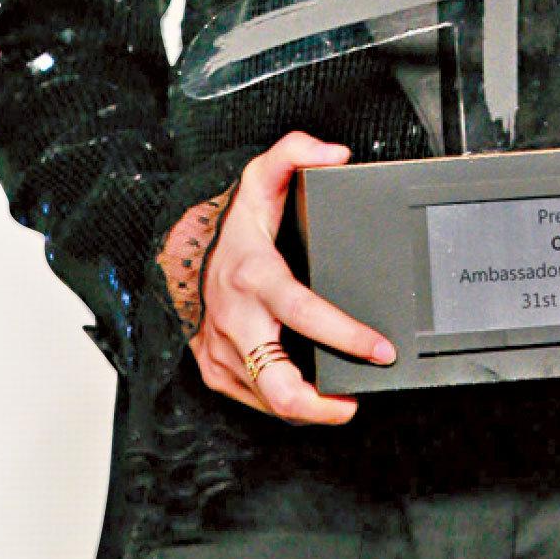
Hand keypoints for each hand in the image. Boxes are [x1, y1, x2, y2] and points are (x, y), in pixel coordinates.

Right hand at [190, 132, 395, 425]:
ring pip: (269, 401)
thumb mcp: (260, 177)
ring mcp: (222, 351)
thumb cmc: (230, 223)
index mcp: (255, 276)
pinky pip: (255, 400)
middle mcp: (237, 320)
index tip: (380, 349)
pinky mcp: (215, 371)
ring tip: (340, 399)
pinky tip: (308, 391)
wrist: (179, 255)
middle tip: (354, 401)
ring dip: (309, 406)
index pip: (305, 312)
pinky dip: (284, 402)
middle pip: (279, 385)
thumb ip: (296, 152)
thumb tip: (336, 154)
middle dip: (321, 406)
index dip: (346, 335)